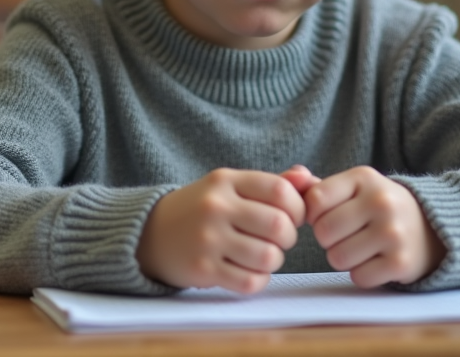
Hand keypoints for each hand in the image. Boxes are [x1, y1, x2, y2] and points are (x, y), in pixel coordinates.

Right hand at [137, 168, 305, 293]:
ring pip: (268, 257)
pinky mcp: (202, 269)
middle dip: (287, 238)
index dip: (297, 208)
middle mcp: (216, 207)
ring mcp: (207, 238)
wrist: (150, 233)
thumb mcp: (230, 187)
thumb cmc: (201, 209)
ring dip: (273, 261)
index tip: (290, 216)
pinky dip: (257, 280)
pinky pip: (250, 282)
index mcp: (225, 180)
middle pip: (279, 226)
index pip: (280, 191)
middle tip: (276, 239)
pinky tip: (247, 270)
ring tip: (261, 256)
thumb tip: (308, 177)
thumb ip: (271, 183)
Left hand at [285, 165, 445, 287]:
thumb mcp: (352, 187)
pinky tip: (376, 260)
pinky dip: (362, 274)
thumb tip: (291, 177)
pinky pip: (358, 277)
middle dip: (328, 239)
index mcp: (363, 177)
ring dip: (343, 258)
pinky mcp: (402, 262)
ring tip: (361, 246)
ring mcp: (394, 232)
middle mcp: (381, 201)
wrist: (431, 227)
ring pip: (337, 258)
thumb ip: (316, 186)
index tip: (327, 215)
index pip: (315, 200)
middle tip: (347, 234)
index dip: (313, 214)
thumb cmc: (377, 207)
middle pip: (323, 232)